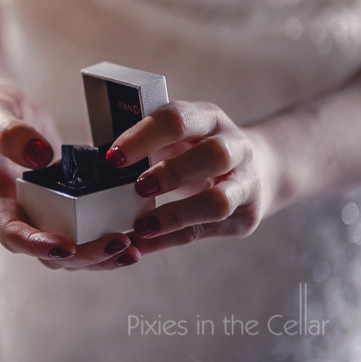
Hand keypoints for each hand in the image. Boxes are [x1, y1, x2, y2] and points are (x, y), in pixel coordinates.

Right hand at [0, 73, 140, 269]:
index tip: (66, 246)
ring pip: (69, 245)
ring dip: (100, 253)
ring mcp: (39, 203)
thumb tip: (40, 155)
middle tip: (120, 243)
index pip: (11, 231)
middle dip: (84, 255)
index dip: (37, 244)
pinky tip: (133, 227)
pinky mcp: (60, 194)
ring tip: (133, 249)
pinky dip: (105, 230)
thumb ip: (9, 131)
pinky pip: (82, 222)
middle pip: (47, 250)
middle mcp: (16, 205)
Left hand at [107, 101, 279, 254]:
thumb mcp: (178, 135)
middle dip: (172, 172)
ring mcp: (246, 183)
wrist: (256, 168)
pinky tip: (143, 242)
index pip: (179, 119)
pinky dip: (171, 238)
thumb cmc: (197, 148)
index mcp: (209, 119)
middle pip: (212, 156)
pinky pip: (206, 230)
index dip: (145, 137)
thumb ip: (149, 143)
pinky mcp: (245, 216)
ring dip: (176, 215)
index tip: (114, 157)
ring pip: (218, 202)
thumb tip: (104, 163)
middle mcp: (235, 147)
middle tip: (138, 187)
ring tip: (142, 225)